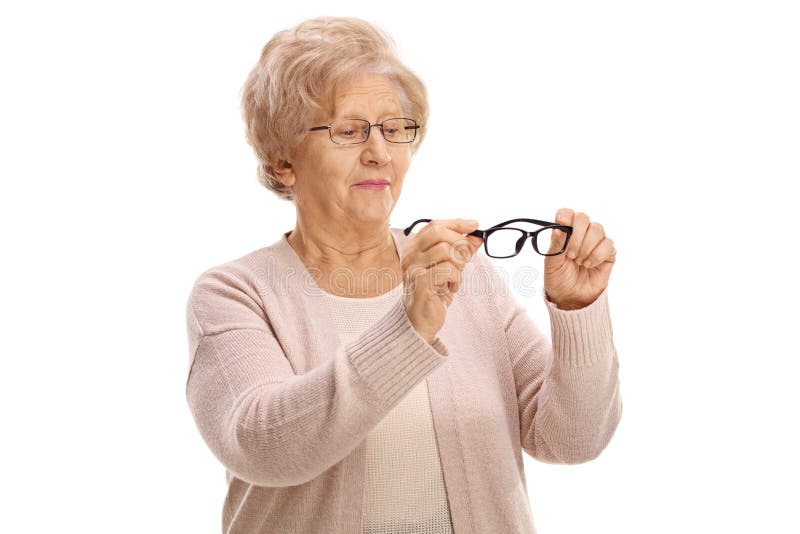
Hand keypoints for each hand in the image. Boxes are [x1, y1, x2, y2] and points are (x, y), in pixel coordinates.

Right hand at [401, 219, 483, 342]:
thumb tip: (477, 237)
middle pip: (438, 232)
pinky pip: (447, 269)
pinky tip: (450, 288)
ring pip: (445, 250)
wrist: (419, 322)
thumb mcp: (450, 268)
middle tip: (466, 258)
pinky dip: (456, 278)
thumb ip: (461, 251)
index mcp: (414, 248)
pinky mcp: (420, 282)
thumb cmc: (433, 294)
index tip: (474, 224)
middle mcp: (409, 255)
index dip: (456, 223)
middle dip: (459, 242)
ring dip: (458, 263)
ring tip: (455, 277)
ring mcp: (412, 267)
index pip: (435, 225)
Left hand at [543, 208, 616, 309]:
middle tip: (571, 254)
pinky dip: (597, 255)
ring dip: (586, 247)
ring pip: (597, 229)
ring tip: (579, 262)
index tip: (562, 223)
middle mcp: (581, 234)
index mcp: (564, 233)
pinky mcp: (608, 252)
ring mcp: (595, 242)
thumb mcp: (551, 264)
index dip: (565, 216)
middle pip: (583, 218)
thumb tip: (559, 228)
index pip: (567, 213)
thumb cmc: (559, 279)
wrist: (571, 298)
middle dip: (576, 236)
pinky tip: (589, 265)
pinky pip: (608, 244)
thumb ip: (555, 245)